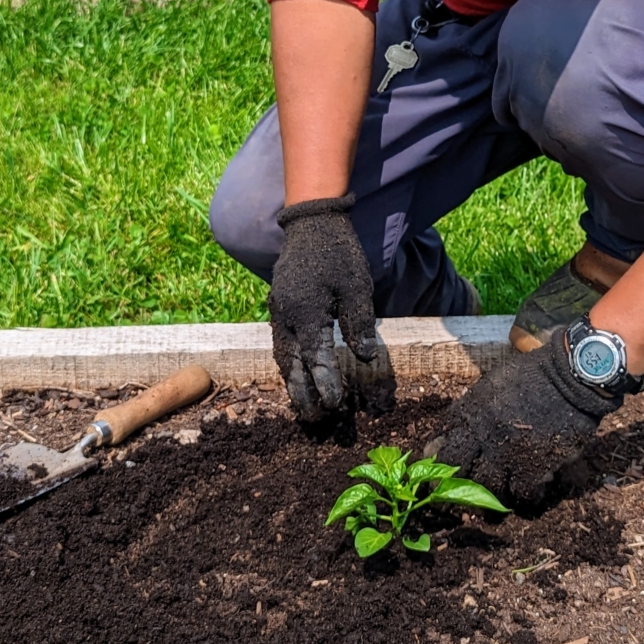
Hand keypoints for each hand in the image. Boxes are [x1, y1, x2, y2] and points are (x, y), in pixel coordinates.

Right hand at [268, 195, 392, 417]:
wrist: (311, 223)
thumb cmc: (338, 253)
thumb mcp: (357, 285)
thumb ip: (359, 322)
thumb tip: (364, 357)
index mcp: (307, 311)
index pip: (316, 357)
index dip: (325, 383)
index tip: (335, 405)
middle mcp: (287, 316)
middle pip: (291, 364)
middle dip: (302, 393)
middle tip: (314, 419)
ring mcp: (278, 312)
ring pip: (282, 356)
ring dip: (292, 383)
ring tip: (302, 406)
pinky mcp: (278, 308)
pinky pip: (280, 343)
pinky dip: (287, 364)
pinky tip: (296, 375)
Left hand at [434, 328, 618, 498]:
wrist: (570, 377)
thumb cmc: (535, 374)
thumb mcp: (494, 382)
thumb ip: (474, 406)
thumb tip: (457, 428)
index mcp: (471, 410)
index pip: (441, 438)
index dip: (436, 456)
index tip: (437, 468)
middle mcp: (482, 433)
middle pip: (456, 468)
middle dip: (454, 483)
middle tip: (458, 495)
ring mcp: (506, 452)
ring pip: (486, 487)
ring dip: (492, 494)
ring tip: (497, 499)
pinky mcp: (532, 467)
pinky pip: (522, 493)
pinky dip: (526, 496)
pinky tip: (532, 492)